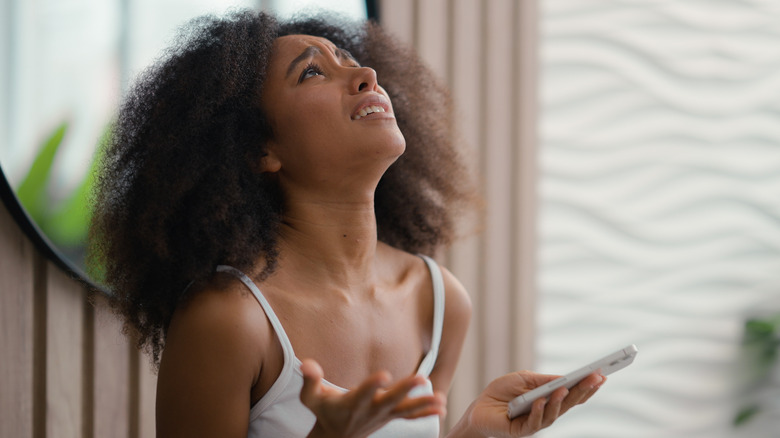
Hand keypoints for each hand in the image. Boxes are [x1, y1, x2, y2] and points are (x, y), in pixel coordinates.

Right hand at [299, 359, 446, 437]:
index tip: (384, 375)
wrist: (335, 437)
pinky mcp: (390, 417)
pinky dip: (426, 412)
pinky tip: (443, 407)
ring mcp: (382, 415)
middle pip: (390, 400)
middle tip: (421, 378)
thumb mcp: (310, 397)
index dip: (372, 385)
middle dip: (405, 389)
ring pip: (405, 410)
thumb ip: (309, 380)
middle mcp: (370, 410)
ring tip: (442, 400)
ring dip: (423, 404)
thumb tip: (306, 363)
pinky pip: (410, 416)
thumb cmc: (323, 411)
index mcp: (351, 403)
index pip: (363, 393)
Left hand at [465, 371, 604, 437]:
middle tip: (595, 378)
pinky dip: (538, 411)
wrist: (478, 406)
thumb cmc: (502, 392)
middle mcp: (546, 412)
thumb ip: (543, 381)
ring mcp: (535, 422)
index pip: (572, 394)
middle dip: (582, 391)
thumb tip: (565, 379)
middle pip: (568, 403)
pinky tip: (540, 401)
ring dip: (560, 401)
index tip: (602, 374)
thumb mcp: (523, 379)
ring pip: (553, 414)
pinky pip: (533, 422)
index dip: (587, 386)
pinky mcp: (521, 430)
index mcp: (549, 399)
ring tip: (564, 388)